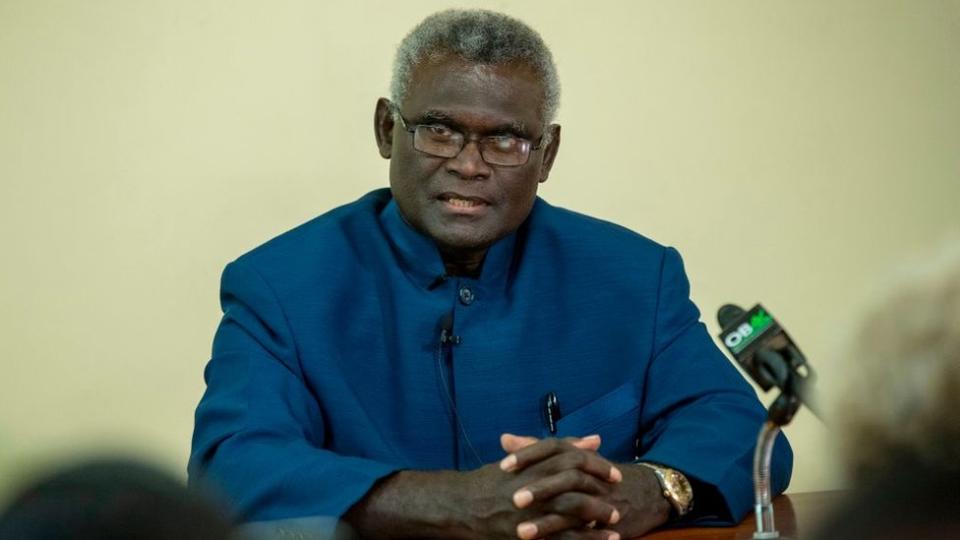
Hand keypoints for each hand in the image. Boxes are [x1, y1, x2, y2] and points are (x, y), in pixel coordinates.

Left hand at [500, 435, 670, 539]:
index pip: (553, 447)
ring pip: (574, 509)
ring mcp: (602, 500)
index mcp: (579, 456)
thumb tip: (505, 439)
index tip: (503, 465)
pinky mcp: (608, 524)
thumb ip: (535, 448)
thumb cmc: (597, 474)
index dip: (529, 455)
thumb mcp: (569, 458)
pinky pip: (586, 534)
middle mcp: (591, 475)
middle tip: (512, 498)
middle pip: (565, 477)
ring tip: (520, 532)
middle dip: (539, 489)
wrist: (644, 493)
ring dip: (547, 523)